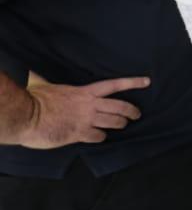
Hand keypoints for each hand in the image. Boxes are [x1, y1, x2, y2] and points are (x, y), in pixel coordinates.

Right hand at [17, 77, 149, 148]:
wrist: (27, 116)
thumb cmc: (35, 99)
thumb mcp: (44, 84)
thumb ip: (46, 79)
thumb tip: (33, 73)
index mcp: (84, 92)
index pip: (114, 85)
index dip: (132, 83)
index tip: (147, 81)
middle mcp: (90, 105)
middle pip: (120, 107)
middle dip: (132, 111)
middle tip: (137, 114)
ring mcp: (86, 120)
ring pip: (114, 122)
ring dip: (120, 124)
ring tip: (122, 125)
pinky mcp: (79, 134)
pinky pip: (99, 136)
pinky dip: (101, 137)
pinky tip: (99, 137)